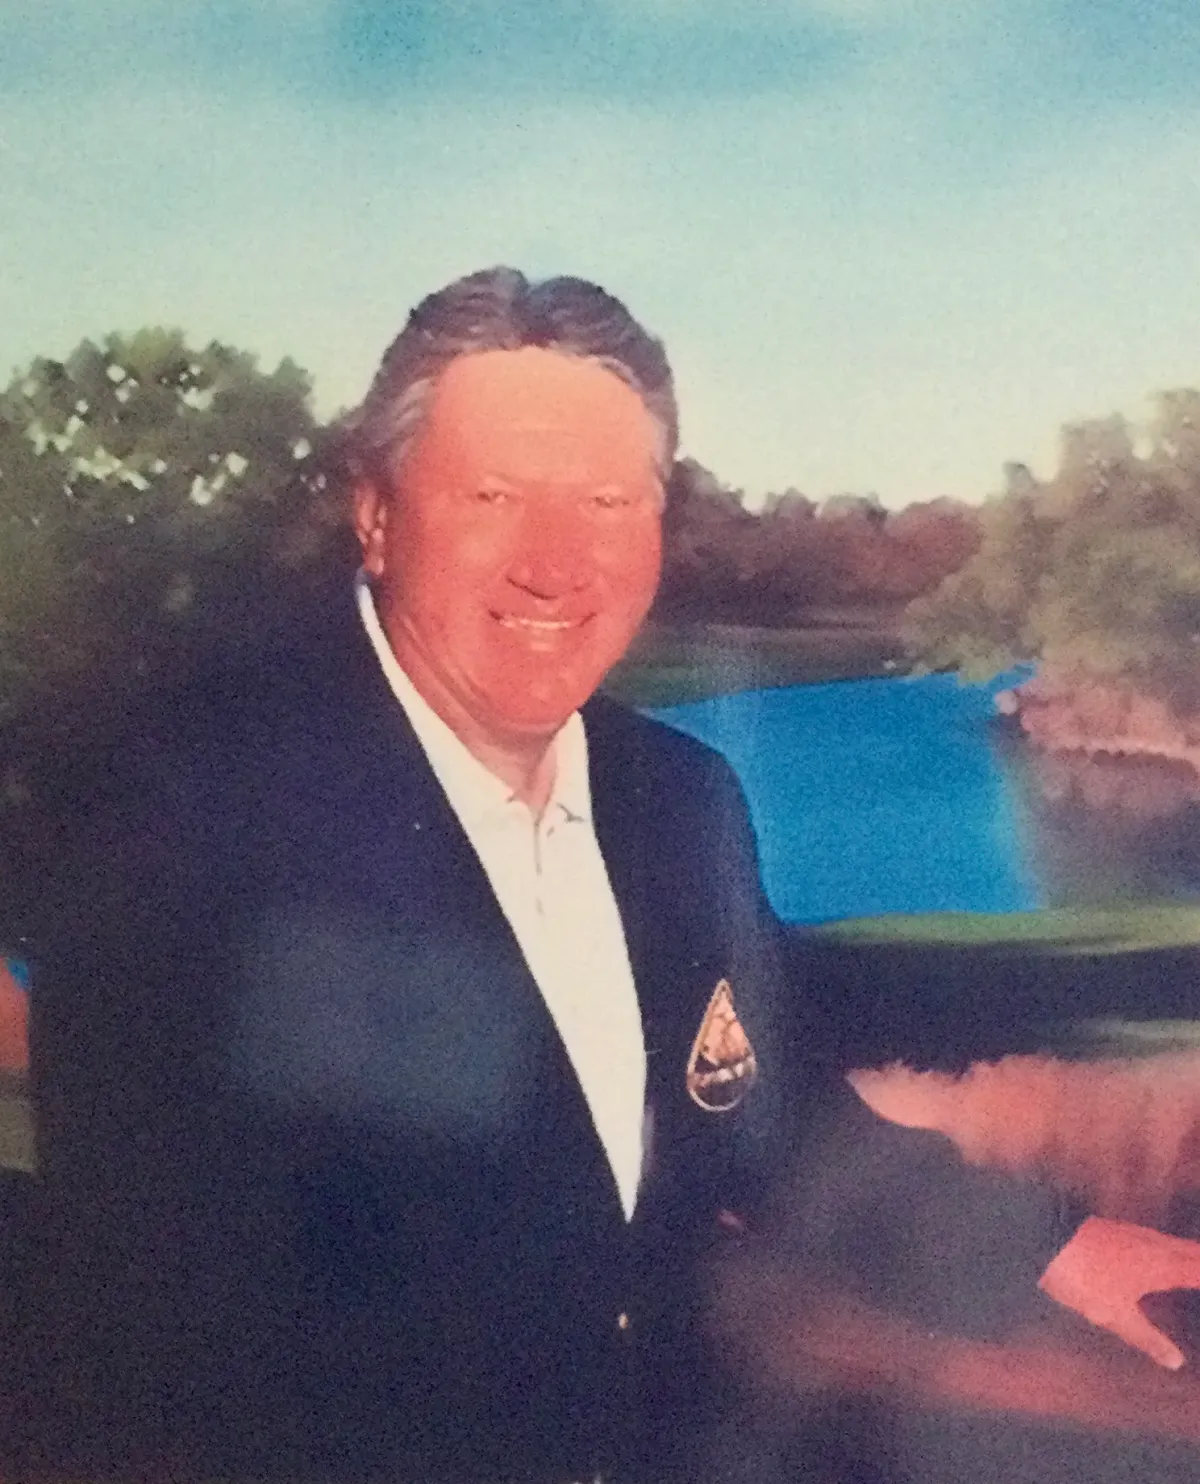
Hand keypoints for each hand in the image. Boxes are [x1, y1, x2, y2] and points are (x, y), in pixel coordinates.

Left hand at [1039, 1215, 1199, 1369]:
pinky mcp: (1118, 1230)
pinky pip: (1156, 1241)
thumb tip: (1176, 1361)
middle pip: (1193, 1251)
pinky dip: (1170, 1249)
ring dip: (1191, 1253)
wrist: (1044, 1237)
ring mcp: (1134, 1234)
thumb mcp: (1116, 1316)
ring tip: (1197, 1264)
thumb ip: (1148, 1339)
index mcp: (1162, 1264)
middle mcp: (1153, 1245)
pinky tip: (1162, 1254)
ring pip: (1174, 1243)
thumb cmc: (1083, 1277)